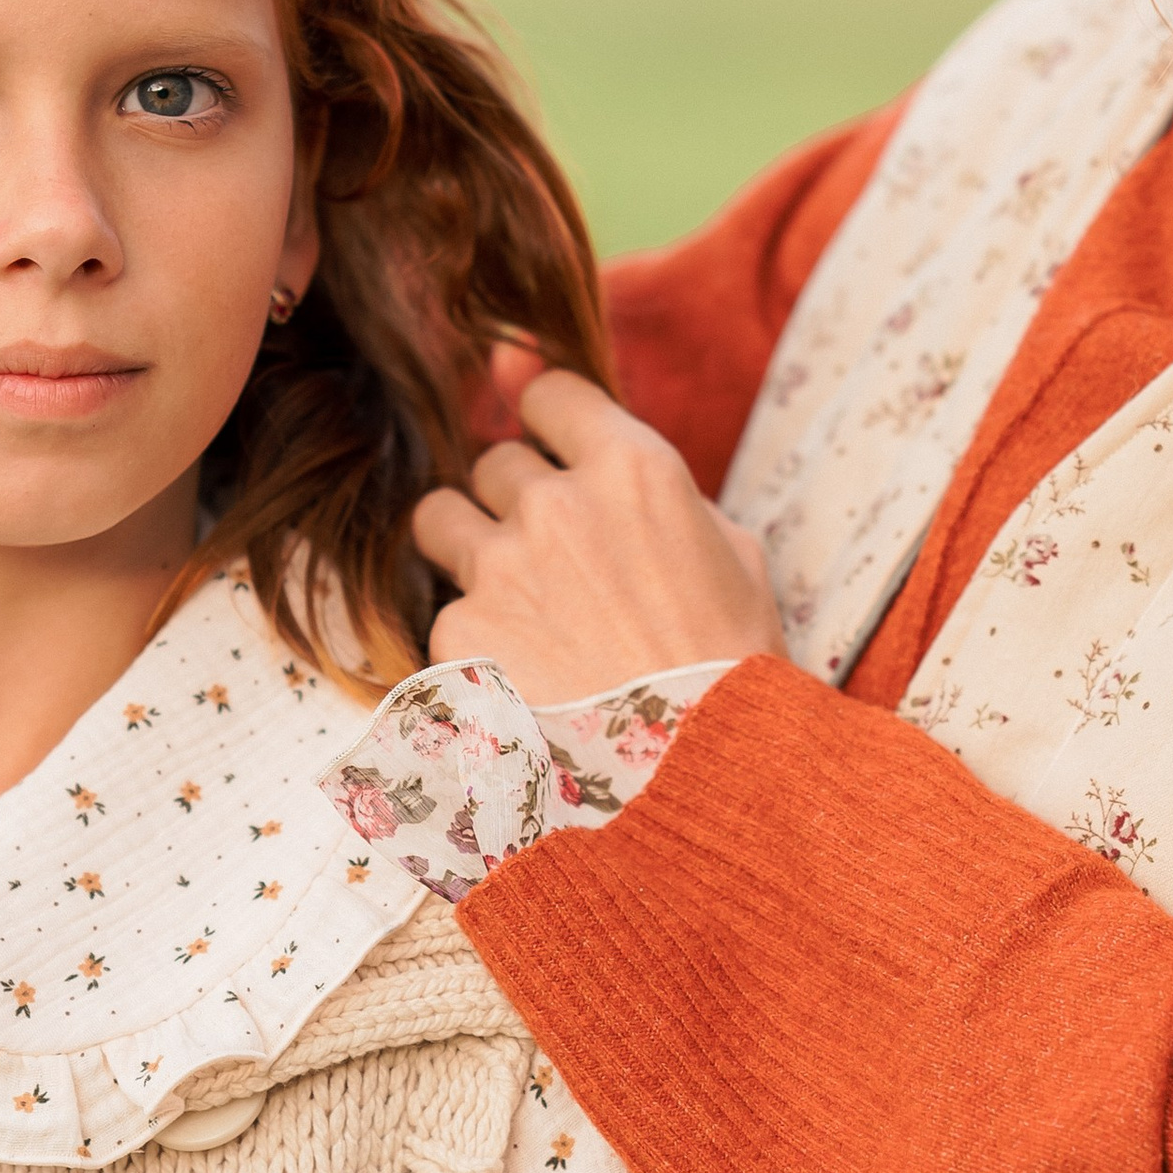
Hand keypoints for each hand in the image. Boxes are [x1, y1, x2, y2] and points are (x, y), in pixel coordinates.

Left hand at [413, 351, 788, 703]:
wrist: (698, 779)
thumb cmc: (732, 671)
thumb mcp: (732, 555)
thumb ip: (665, 491)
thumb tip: (608, 451)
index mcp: (633, 469)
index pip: (547, 392)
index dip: (545, 419)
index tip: (548, 445)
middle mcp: (555, 504)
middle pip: (492, 461)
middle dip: (514, 500)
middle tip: (550, 558)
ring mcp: (499, 568)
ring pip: (439, 518)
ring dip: (464, 545)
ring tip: (507, 600)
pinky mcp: (459, 635)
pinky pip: (445, 611)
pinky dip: (471, 639)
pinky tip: (520, 678)